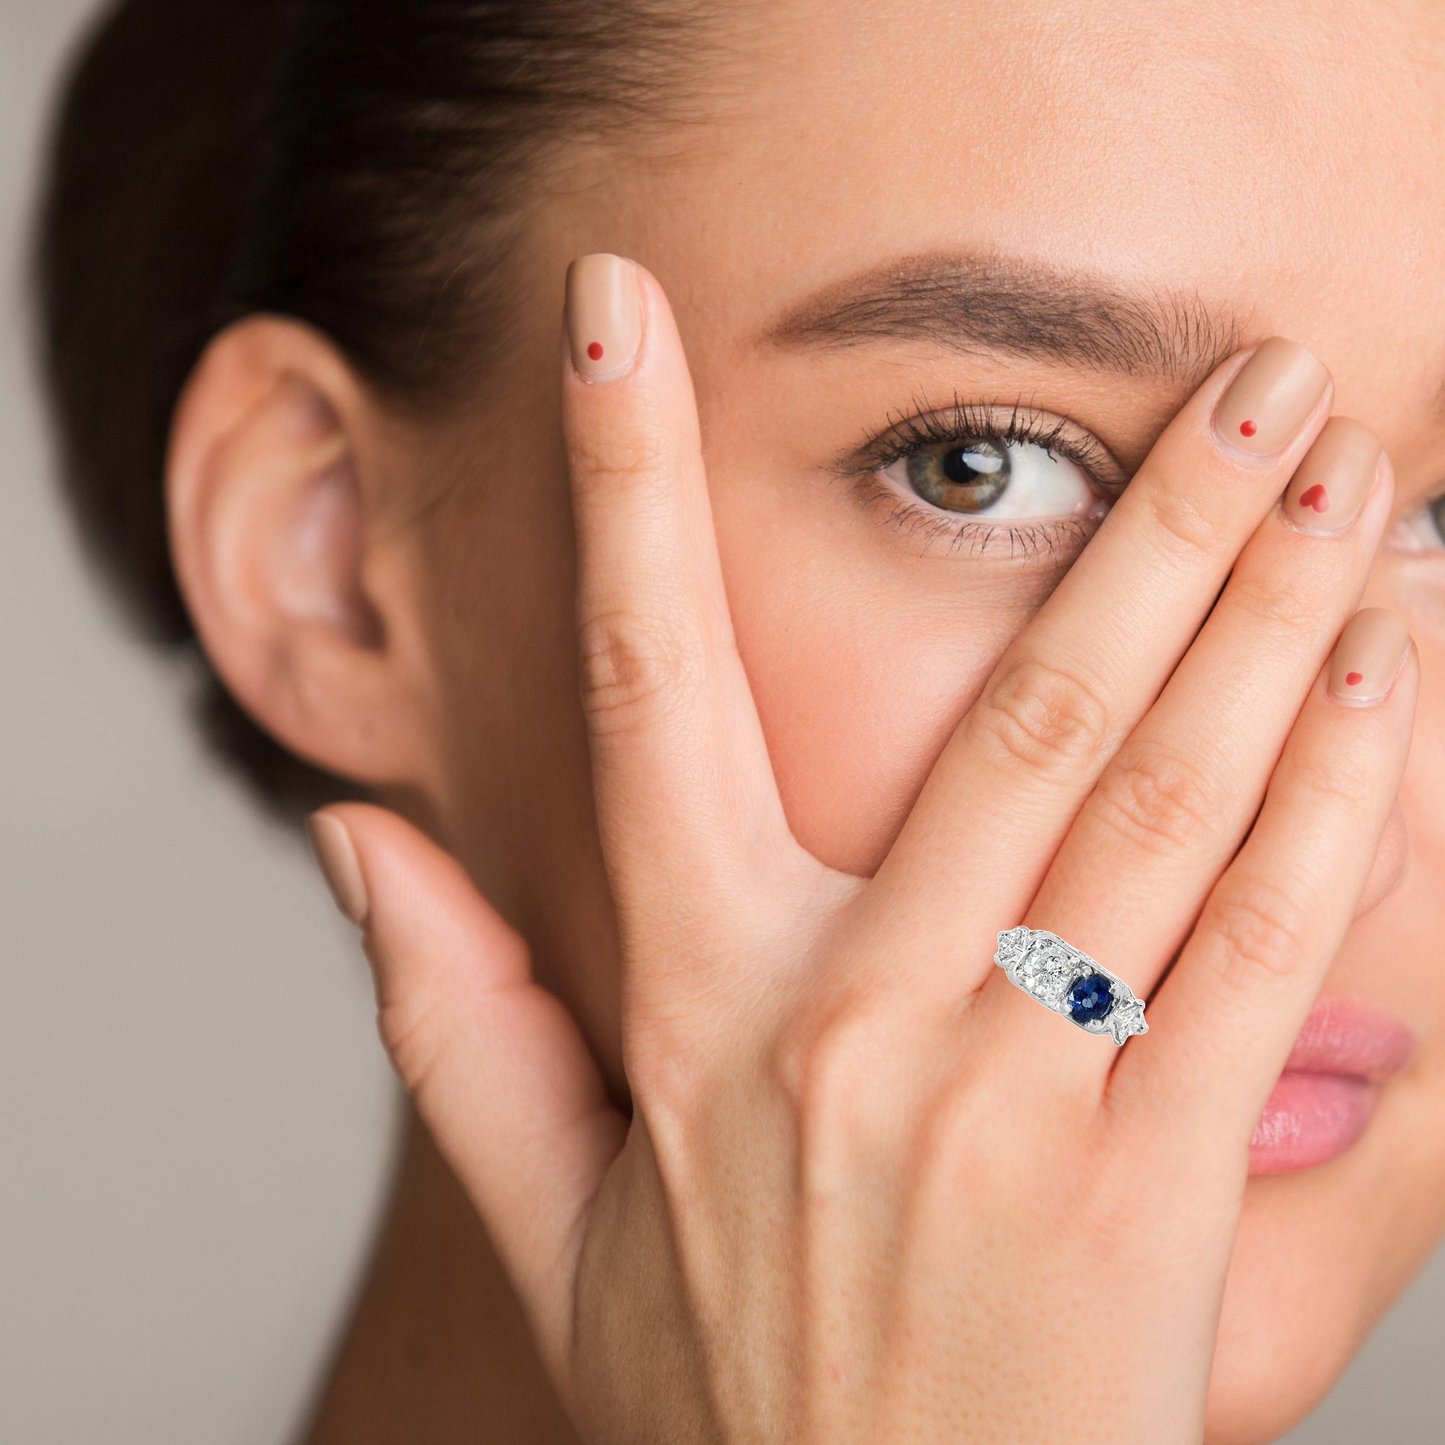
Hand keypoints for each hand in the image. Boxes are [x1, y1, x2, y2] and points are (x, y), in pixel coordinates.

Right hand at [306, 254, 1415, 1442]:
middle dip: (1151, 521)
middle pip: (1020, 713)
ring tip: (1352, 477)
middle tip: (1246, 372)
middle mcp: (853, 1021)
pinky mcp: (1154, 1191)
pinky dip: (1337, 802)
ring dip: (1274, 619)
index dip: (621, 490)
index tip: (617, 321)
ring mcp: (1014, 1101)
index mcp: (690, 1003)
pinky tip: (1390, 678)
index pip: (639, 693)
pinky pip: (1264, 956)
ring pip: (1165, 802)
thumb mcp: (552, 1213)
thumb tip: (355, 841)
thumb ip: (446, 1019)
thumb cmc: (722, 1396)